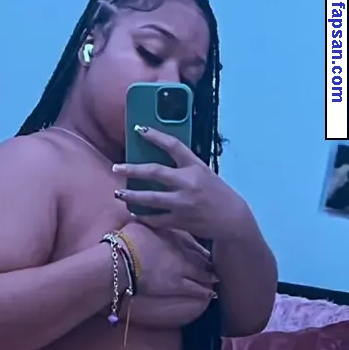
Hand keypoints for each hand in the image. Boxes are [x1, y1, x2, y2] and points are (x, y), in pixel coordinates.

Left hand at [112, 127, 249, 239]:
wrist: (232, 219)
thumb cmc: (217, 194)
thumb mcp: (204, 173)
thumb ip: (185, 167)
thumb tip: (159, 162)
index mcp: (196, 166)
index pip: (173, 145)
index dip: (155, 135)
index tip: (139, 129)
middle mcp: (188, 182)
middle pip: (155, 172)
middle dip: (132, 169)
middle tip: (116, 167)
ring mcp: (183, 203)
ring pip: (151, 198)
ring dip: (131, 195)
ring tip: (118, 193)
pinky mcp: (180, 221)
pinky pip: (156, 219)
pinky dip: (143, 216)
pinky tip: (134, 213)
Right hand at [117, 220, 217, 328]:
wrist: (124, 258)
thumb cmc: (128, 240)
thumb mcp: (140, 224)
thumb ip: (147, 220)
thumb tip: (141, 212)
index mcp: (173, 236)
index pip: (191, 242)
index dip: (199, 247)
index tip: (205, 249)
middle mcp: (181, 252)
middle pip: (199, 257)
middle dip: (208, 261)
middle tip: (214, 263)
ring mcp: (181, 269)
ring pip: (200, 273)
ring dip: (209, 275)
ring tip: (216, 278)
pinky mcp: (176, 285)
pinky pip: (194, 289)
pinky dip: (204, 292)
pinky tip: (212, 294)